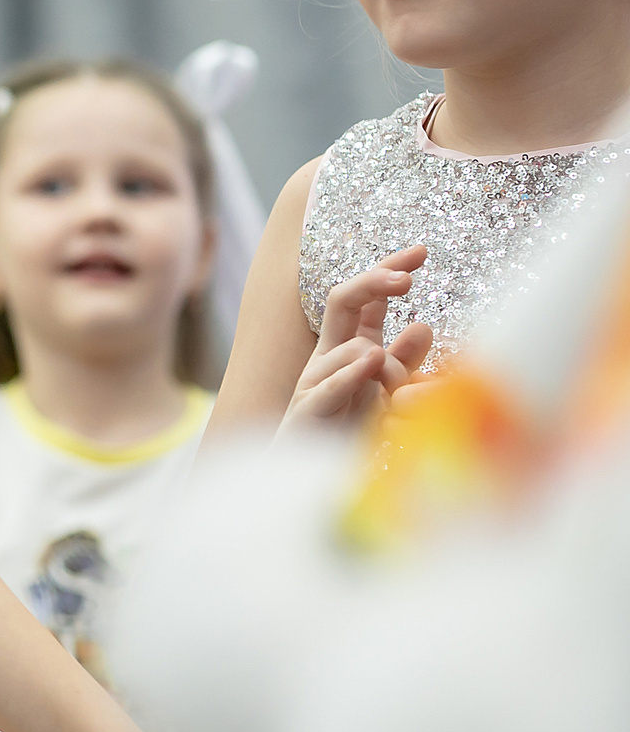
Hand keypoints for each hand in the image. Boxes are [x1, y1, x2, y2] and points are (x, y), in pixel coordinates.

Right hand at [282, 244, 434, 432]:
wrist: (310, 480)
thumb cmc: (347, 433)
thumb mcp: (385, 392)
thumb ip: (403, 362)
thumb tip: (422, 325)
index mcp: (349, 349)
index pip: (365, 300)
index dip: (388, 271)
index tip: (421, 252)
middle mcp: (328, 357)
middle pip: (341, 302)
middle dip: (372, 282)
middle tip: (407, 279)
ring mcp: (315, 382)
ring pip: (347, 350)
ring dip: (378, 363)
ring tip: (393, 387)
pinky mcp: (308, 412)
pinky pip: (328, 387)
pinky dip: (348, 374)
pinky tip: (370, 362)